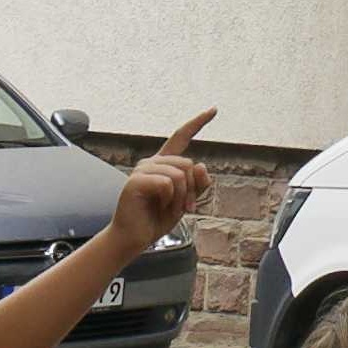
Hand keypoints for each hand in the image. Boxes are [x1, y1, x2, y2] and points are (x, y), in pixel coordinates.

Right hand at [110, 110, 217, 260]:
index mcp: (164, 164)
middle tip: (185, 208)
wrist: (134, 238)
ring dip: (181, 197)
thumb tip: (200, 166)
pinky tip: (158, 206)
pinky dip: (169, 199)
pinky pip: (167, 184)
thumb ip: (197, 183)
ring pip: (180, 174)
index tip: (214, 109)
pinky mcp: (135, 181)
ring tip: (170, 209)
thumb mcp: (186, 200)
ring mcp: (142, 170)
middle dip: (192, 189)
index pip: (181, 137)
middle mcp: (152, 162)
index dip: (197, 122)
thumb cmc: (157, 218)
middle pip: (188, 164)